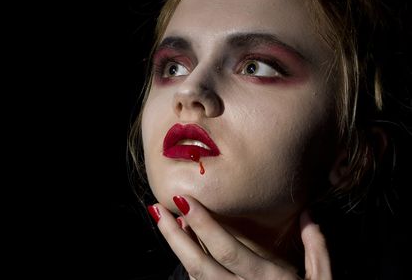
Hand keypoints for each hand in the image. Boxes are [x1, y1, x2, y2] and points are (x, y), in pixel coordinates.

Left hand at [148, 195, 330, 279]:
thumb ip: (316, 248)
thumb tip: (308, 214)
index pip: (228, 250)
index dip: (204, 225)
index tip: (186, 201)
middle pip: (199, 264)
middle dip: (174, 237)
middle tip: (156, 209)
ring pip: (195, 277)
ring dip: (178, 249)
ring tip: (167, 223)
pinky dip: (190, 266)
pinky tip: (185, 248)